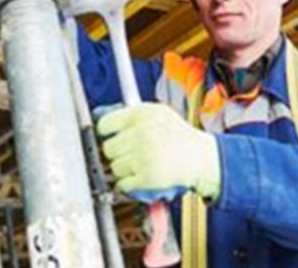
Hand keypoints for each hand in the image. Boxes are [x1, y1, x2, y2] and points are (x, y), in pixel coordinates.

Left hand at [97, 103, 220, 199]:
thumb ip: (130, 114)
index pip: (104, 124)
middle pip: (108, 148)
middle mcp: (141, 133)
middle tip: (129, 153)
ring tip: (139, 164)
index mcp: (141, 114)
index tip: (110, 137)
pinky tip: (141, 175)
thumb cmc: (177, 135)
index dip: (106, 133)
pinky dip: (129, 183)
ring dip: (123, 169)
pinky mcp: (147, 177)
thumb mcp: (157, 113)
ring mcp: (143, 156)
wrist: (199, 157)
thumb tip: (98, 117)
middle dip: (116, 152)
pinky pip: (122, 183)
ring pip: (114, 167)